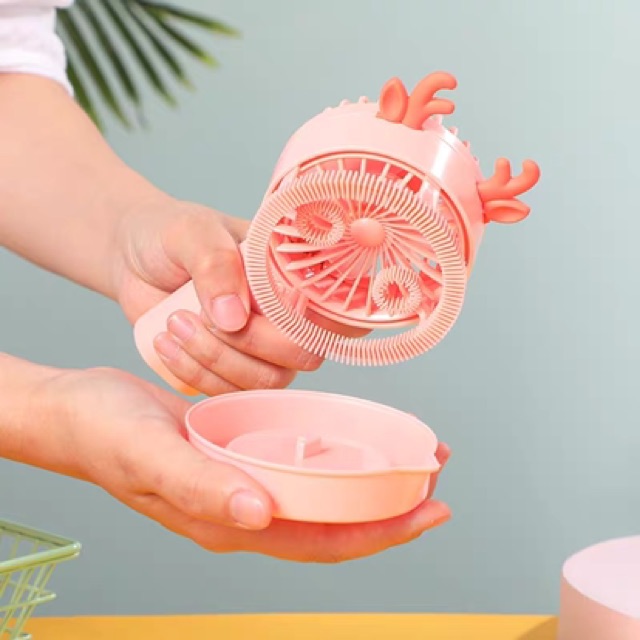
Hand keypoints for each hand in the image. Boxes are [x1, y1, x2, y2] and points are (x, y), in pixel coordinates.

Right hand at [38, 366, 451, 561]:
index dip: (381, 532)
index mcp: (230, 521)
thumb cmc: (106, 436)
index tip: (430, 510)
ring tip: (406, 453)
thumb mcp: (151, 457)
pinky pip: (296, 461)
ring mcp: (241, 482)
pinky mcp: (236, 453)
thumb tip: (260, 515)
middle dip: (390, 506)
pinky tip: (347, 432)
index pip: (321, 542)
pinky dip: (331, 452)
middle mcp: (243, 509)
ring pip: (319, 492)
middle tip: (435, 476)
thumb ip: (203, 488)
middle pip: (332, 520)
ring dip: (365, 477)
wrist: (78, 411)